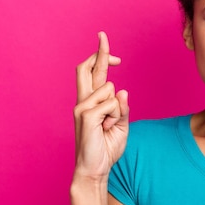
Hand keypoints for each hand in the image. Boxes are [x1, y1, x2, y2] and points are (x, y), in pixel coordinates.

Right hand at [73, 32, 129, 179]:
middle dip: (98, 51)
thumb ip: (122, 108)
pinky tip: (106, 128)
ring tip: (109, 125)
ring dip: (117, 108)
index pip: (93, 72)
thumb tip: (122, 91)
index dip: (99, 55)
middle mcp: (83, 101)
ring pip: (110, 89)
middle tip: (103, 35)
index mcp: (91, 101)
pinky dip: (115, 116)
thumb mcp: (121, 125)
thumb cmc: (107, 148)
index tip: (104, 41)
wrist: (95, 169)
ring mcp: (82, 107)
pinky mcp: (85, 115)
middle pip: (86, 68)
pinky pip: (111, 104)